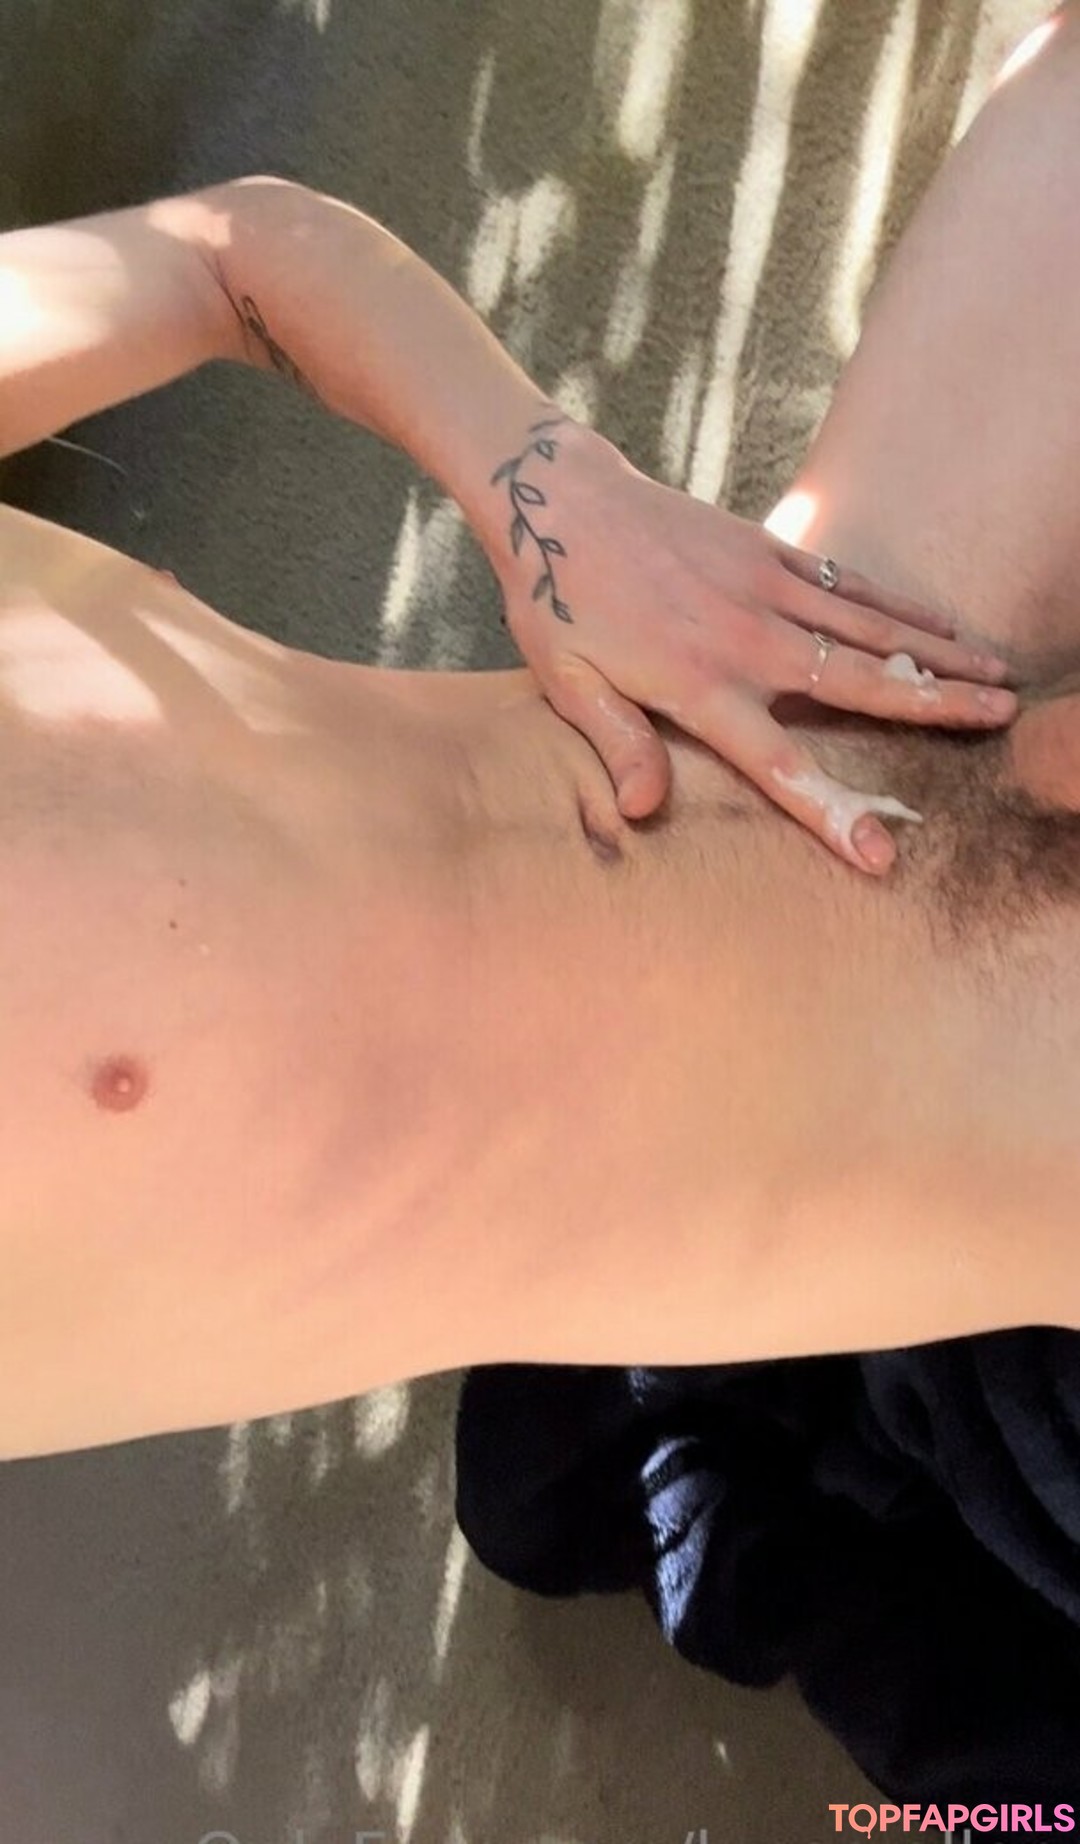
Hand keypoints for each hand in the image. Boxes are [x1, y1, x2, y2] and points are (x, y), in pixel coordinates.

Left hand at [495, 424, 1015, 873]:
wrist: (558, 497)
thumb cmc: (557, 601)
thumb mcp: (567, 682)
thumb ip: (616, 743)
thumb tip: (641, 810)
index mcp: (698, 684)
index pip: (776, 762)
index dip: (828, 810)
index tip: (879, 851)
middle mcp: (746, 637)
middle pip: (858, 680)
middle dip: (934, 705)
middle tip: (1001, 722)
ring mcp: (765, 586)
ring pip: (871, 626)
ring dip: (937, 653)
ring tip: (999, 678)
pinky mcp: (769, 549)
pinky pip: (849, 584)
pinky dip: (900, 605)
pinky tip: (942, 625)